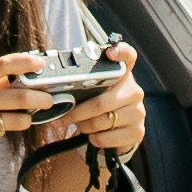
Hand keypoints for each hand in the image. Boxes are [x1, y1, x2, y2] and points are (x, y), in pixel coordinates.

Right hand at [0, 54, 57, 178]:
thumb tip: (16, 81)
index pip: (4, 65)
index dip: (26, 62)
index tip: (42, 63)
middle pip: (21, 95)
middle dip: (42, 98)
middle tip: (51, 100)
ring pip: (17, 119)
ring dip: (28, 119)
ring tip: (28, 117)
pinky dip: (2, 131)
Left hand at [26, 46, 147, 169]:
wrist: (116, 132)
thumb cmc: (98, 106)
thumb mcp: (93, 92)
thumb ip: (83, 85)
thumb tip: (54, 89)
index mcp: (123, 75)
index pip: (127, 57)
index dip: (120, 52)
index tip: (110, 52)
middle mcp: (134, 91)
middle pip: (101, 102)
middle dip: (78, 113)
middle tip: (64, 117)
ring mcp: (138, 112)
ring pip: (102, 122)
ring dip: (85, 126)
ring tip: (82, 125)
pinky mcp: (137, 132)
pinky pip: (106, 138)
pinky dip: (95, 139)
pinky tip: (95, 135)